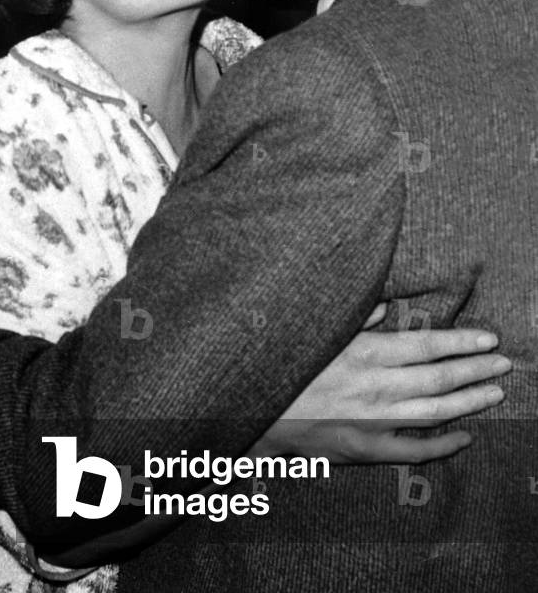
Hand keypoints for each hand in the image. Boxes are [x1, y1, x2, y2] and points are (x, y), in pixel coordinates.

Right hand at [253, 304, 510, 463]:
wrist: (254, 411)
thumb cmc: (287, 365)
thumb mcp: (316, 333)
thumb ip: (352, 318)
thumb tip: (383, 306)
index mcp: (363, 353)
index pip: (426, 346)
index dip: (462, 343)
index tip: (490, 339)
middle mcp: (374, 387)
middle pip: (438, 379)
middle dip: (475, 370)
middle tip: (504, 364)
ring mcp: (371, 421)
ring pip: (432, 413)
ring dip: (469, 402)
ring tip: (494, 392)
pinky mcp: (363, 449)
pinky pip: (412, 451)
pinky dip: (442, 446)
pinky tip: (465, 438)